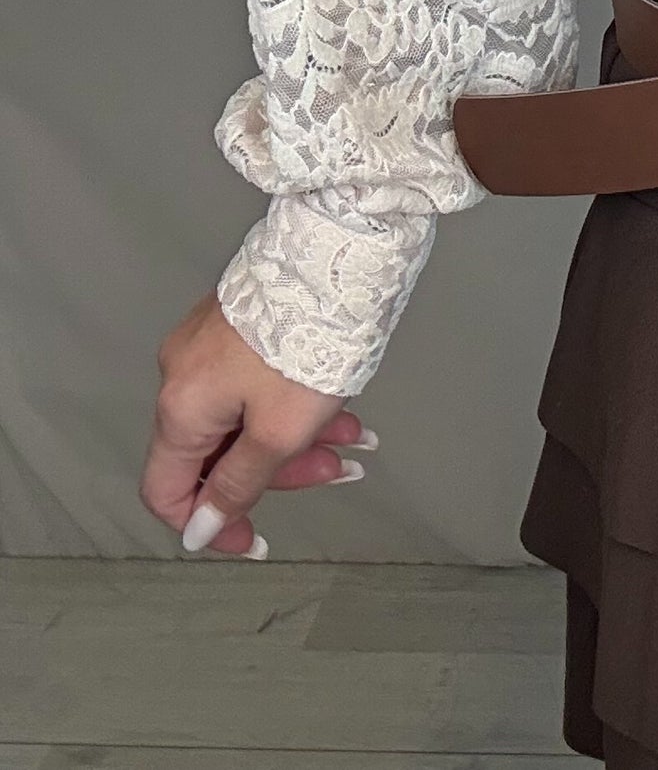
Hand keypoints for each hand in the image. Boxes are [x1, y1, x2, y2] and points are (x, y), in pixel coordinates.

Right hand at [141, 290, 368, 556]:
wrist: (335, 251)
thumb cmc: (307, 339)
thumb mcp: (280, 431)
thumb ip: (239, 484)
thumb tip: (200, 529)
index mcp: (181, 405)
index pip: (168, 489)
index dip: (208, 524)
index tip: (252, 539)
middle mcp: (184, 373)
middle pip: (218, 452)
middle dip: (280, 471)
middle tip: (336, 468)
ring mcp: (210, 343)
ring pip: (247, 415)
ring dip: (299, 437)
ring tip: (354, 436)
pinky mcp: (239, 322)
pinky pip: (257, 382)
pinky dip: (295, 402)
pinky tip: (340, 406)